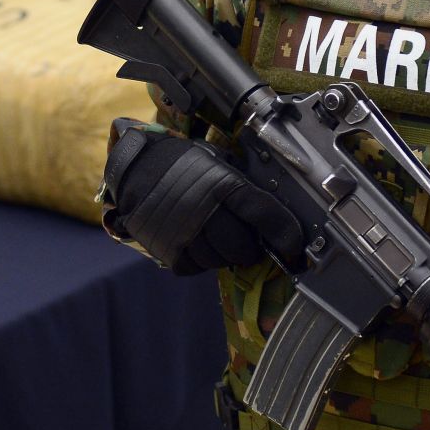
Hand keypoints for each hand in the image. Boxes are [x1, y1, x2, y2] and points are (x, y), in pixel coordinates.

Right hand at [103, 127, 305, 274]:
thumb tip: (274, 213)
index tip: (294, 245)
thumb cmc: (183, 164)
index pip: (262, 213)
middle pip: (243, 247)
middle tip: (250, 241)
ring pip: (221, 261)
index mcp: (222, 184)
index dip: (284, 232)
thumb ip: (242, 187)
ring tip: (220, 239)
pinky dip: (202, 260)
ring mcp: (185, 234)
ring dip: (227, 255)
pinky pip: (197, 267)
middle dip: (252, 248)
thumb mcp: (218, 163)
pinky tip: (199, 243)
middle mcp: (204, 211)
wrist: (136, 169)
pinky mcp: (169, 251)